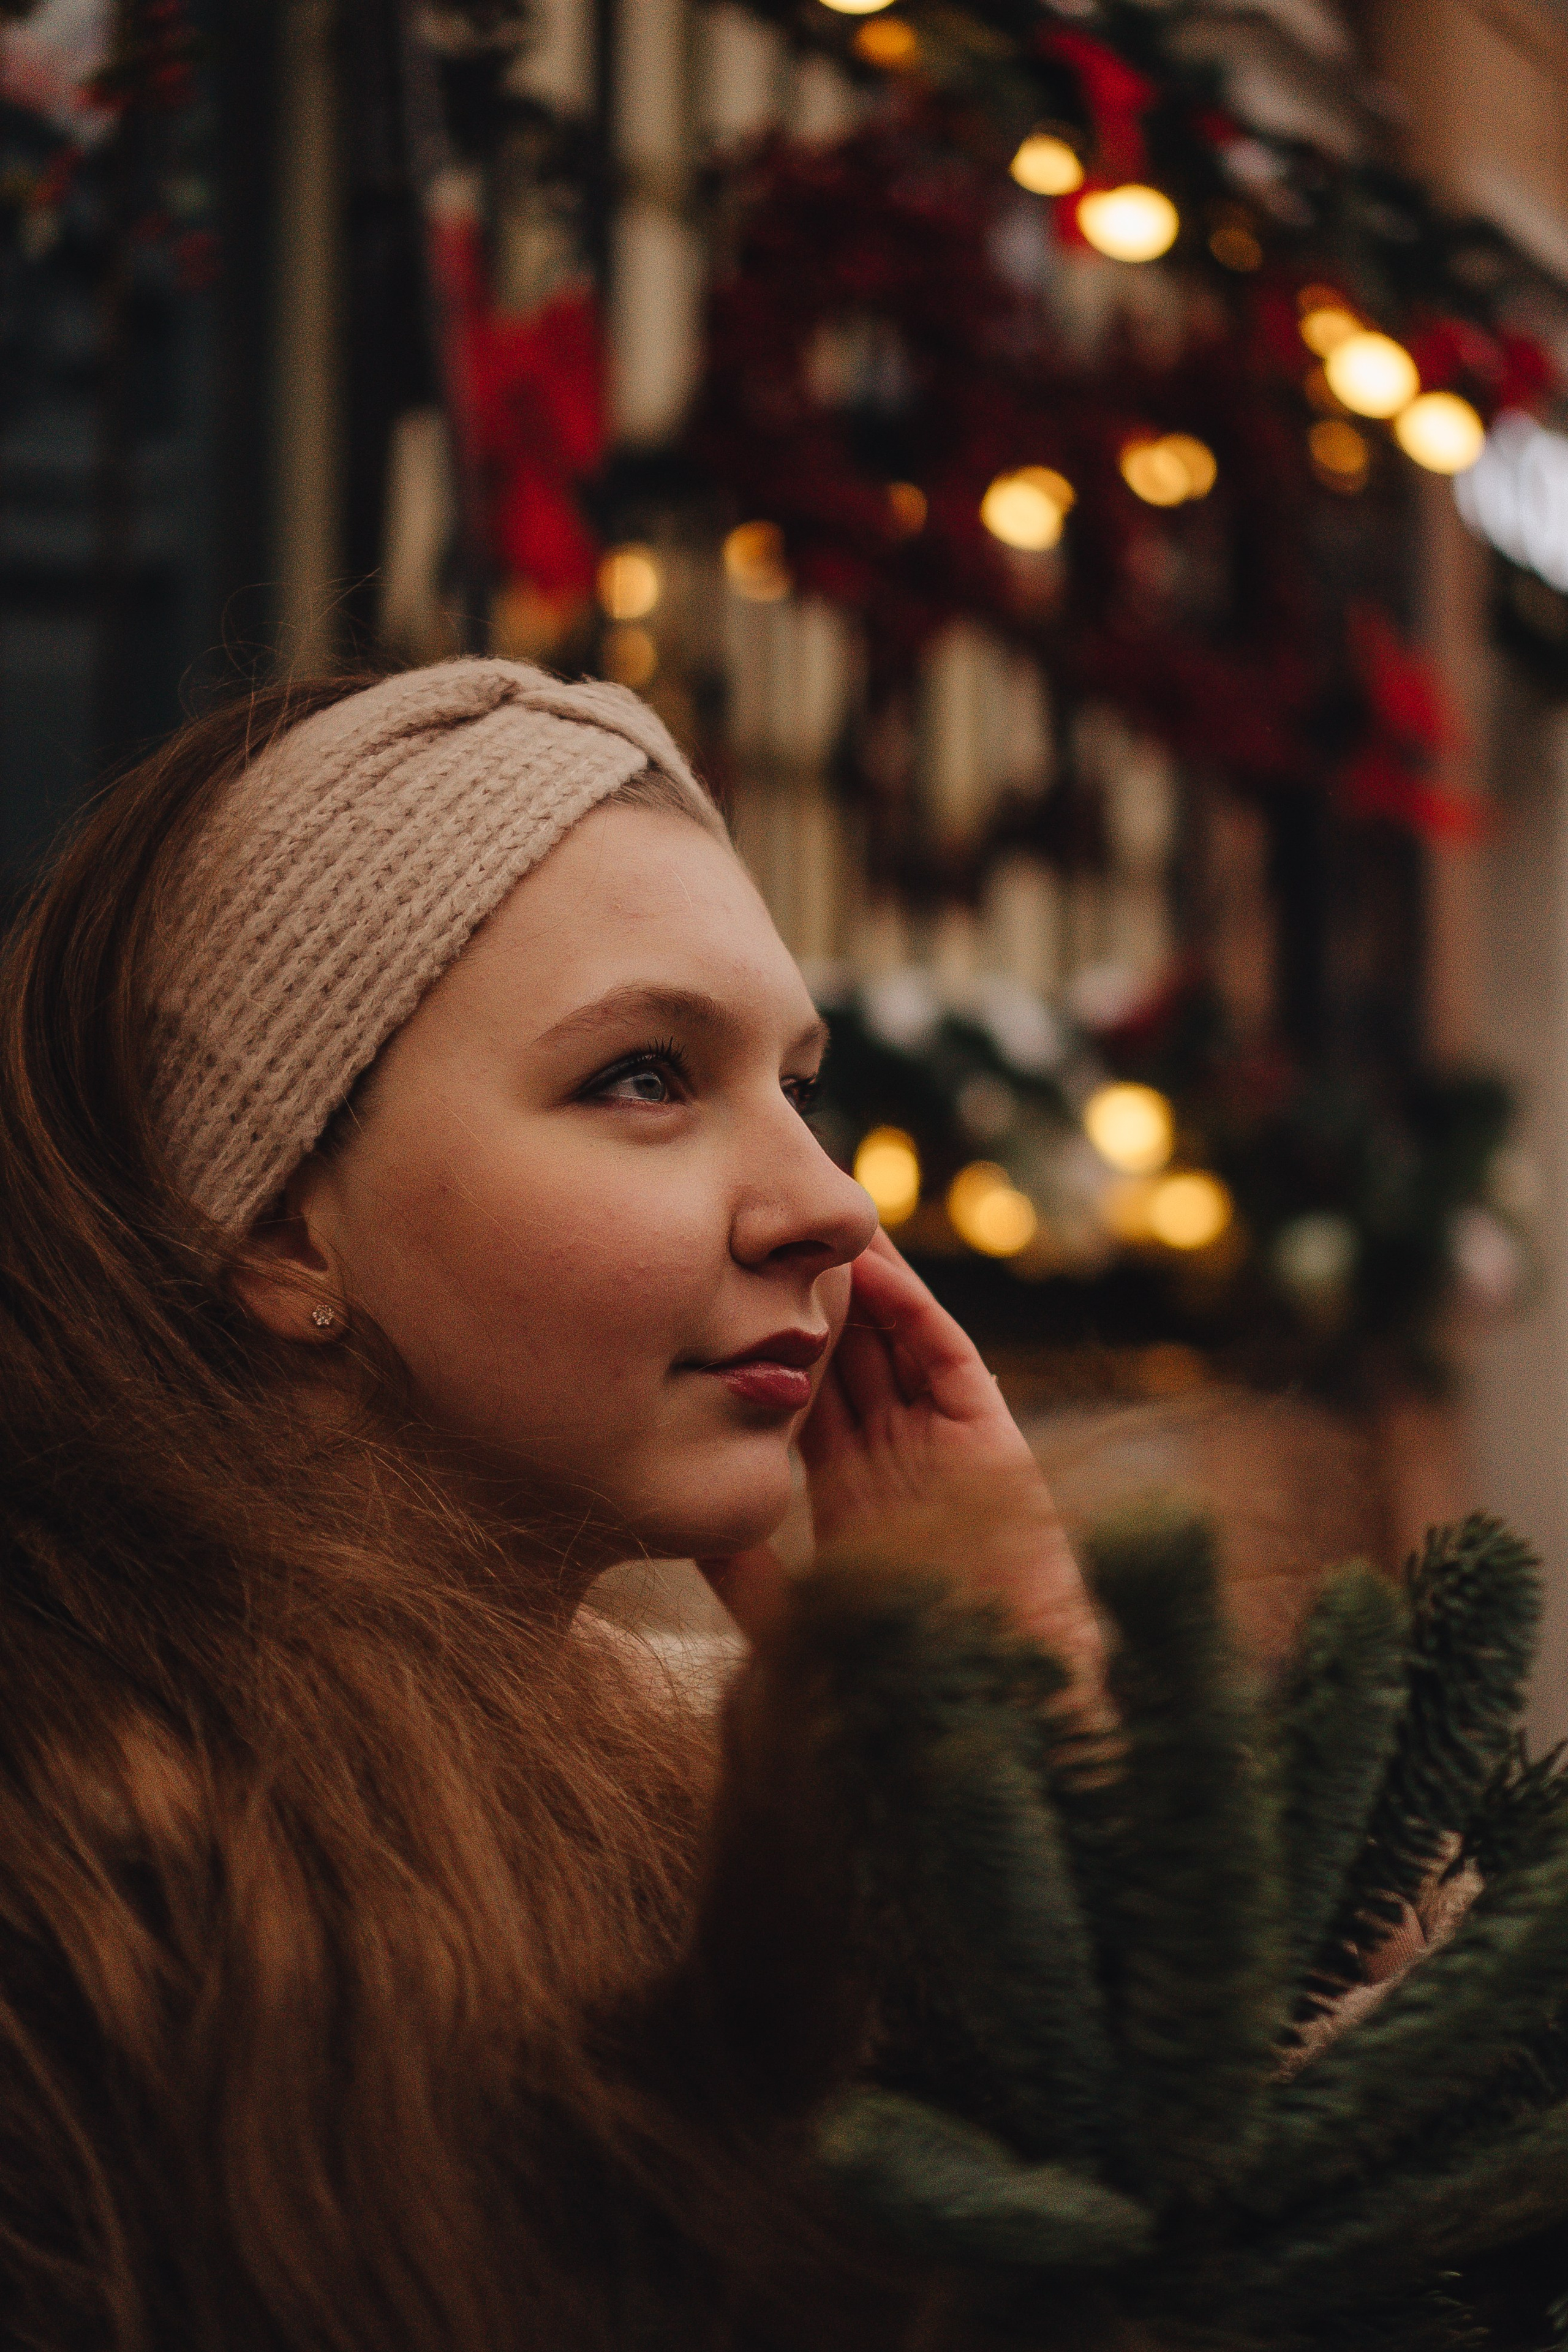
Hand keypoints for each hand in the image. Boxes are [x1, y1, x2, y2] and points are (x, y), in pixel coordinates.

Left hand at [702, 1231, 1100, 1676]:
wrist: (995, 1719)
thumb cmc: (899, 1682)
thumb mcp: (798, 1620)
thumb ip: (748, 1579)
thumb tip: (686, 1537)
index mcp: (852, 1495)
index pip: (806, 1398)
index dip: (770, 1345)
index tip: (719, 1291)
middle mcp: (900, 1458)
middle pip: (851, 1354)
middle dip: (813, 1293)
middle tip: (764, 1224)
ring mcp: (947, 1446)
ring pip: (897, 1341)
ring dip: (862, 1281)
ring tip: (813, 1218)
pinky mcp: (992, 1443)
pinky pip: (946, 1358)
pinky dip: (911, 1310)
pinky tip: (871, 1269)